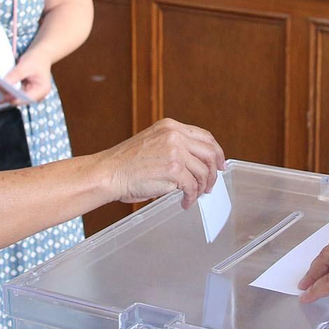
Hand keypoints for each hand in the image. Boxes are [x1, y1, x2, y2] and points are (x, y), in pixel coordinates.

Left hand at [3, 52, 53, 101]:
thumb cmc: (37, 58)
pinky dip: (9, 86)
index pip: (25, 99)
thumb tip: (4, 84)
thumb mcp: (25, 65)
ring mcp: (31, 92)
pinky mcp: (25, 89)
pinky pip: (15, 91)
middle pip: (19, 99)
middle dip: (9, 93)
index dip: (13, 97)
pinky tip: (5, 81)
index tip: (3, 90)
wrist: (41, 53)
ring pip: (15, 96)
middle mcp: (37, 94)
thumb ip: (15, 75)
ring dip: (7, 90)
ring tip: (1, 81)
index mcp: (41, 90)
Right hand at [99, 118, 225, 206]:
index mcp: (170, 126)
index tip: (220, 163)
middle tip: (211, 184)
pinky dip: (191, 198)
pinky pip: (192, 187)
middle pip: (210, 153)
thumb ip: (173, 147)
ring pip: (203, 172)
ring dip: (201, 188)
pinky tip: (184, 202)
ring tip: (194, 196)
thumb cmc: (126, 163)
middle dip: (214, 172)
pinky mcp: (174, 170)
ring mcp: (175, 152)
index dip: (216, 151)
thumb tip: (195, 164)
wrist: (109, 173)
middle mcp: (175, 135)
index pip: (204, 136)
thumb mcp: (152, 143)